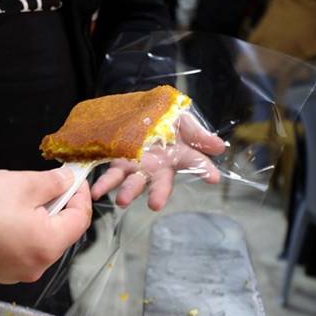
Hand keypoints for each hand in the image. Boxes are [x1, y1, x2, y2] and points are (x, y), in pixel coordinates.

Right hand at [0, 168, 91, 283]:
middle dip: (60, 208)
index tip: (75, 180)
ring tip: (24, 201)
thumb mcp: (21, 184)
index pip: (80, 220)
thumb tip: (68, 181)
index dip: (81, 196)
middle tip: (49, 186)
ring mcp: (17, 274)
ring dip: (42, 222)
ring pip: (42, 244)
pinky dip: (24, 235)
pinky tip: (9, 218)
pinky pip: (24, 253)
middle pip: (62, 235)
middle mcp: (36, 267)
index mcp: (46, 245)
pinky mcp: (1, 274)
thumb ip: (53, 183)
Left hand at [91, 112, 226, 209]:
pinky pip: (111, 173)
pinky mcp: (119, 161)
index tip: (212, 178)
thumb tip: (219, 147)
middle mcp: (158, 166)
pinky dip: (104, 183)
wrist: (143, 110)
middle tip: (155, 204)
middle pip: (159, 182)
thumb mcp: (185, 121)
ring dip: (127, 192)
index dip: (204, 169)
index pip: (195, 162)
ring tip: (121, 201)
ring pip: (133, 181)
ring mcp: (137, 165)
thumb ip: (199, 135)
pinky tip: (96, 191)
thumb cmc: (168, 119)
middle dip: (157, 193)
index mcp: (178, 156)